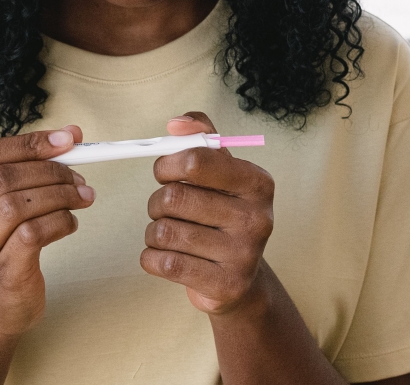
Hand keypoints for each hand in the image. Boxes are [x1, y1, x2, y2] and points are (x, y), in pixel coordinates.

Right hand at [0, 125, 95, 341]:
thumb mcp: (0, 204)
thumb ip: (28, 165)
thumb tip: (71, 133)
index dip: (27, 143)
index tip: (65, 140)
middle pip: (1, 178)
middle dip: (49, 170)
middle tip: (78, 175)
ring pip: (18, 205)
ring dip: (59, 195)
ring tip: (81, 197)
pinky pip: (33, 234)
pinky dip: (60, 221)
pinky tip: (70, 222)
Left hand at [141, 112, 274, 315]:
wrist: (240, 280)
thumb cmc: (223, 214)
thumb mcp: (221, 170)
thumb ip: (201, 135)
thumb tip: (176, 124)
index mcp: (257, 182)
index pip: (196, 161)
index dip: (168, 165)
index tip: (165, 173)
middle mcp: (257, 218)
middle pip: (174, 197)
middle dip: (157, 202)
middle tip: (164, 208)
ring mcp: (243, 255)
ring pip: (164, 231)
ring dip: (153, 232)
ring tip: (169, 234)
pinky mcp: (224, 285)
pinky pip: (163, 263)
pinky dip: (151, 257)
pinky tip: (165, 256)